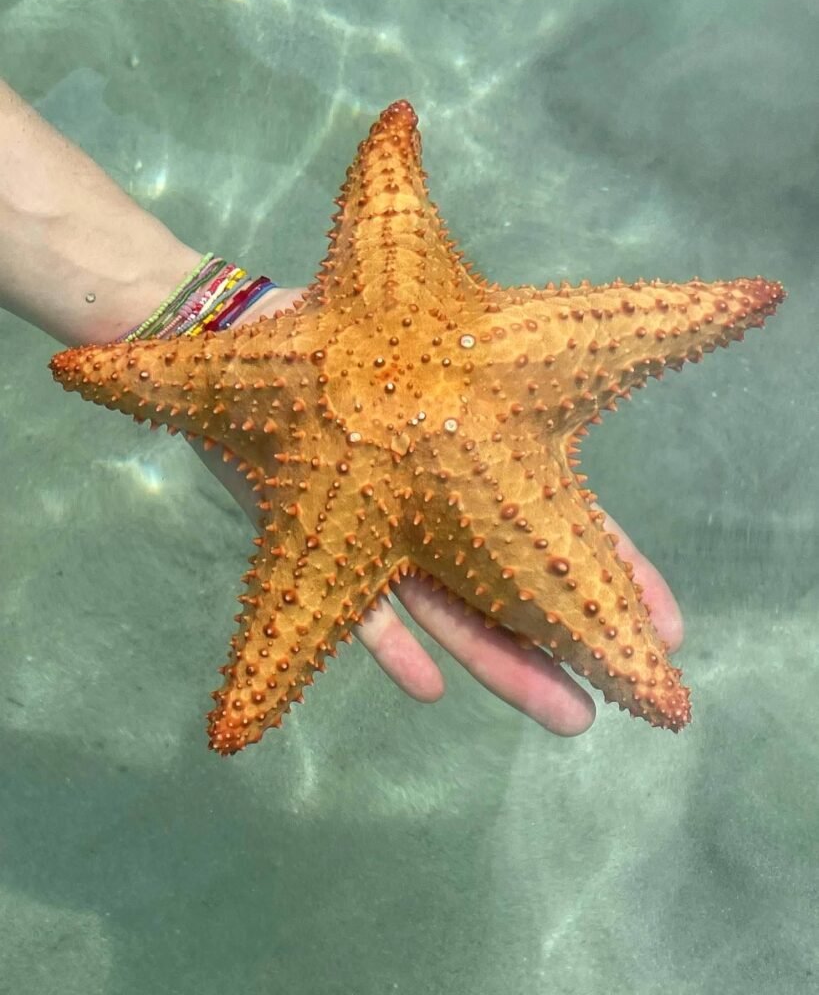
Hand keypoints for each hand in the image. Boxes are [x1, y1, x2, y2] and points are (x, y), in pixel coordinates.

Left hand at [191, 287, 683, 737]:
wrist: (248, 337)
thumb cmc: (352, 334)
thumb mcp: (447, 348)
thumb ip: (505, 367)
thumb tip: (640, 325)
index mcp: (470, 456)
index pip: (558, 520)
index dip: (615, 572)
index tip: (667, 628)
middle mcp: (430, 502)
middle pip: (503, 582)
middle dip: (556, 642)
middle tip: (609, 702)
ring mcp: (374, 526)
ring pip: (445, 605)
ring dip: (497, 660)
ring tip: (567, 715)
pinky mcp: (311, 536)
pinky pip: (353, 599)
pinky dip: (390, 643)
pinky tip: (430, 690)